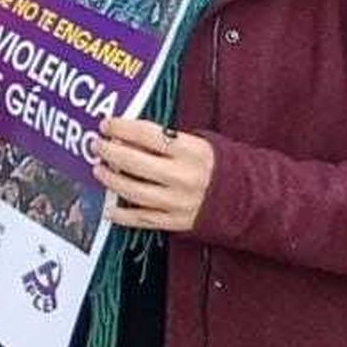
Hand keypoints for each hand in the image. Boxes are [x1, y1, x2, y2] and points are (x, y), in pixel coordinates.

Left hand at [94, 117, 214, 232]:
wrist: (249, 199)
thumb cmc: (221, 165)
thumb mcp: (200, 143)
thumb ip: (168, 140)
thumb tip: (130, 136)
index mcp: (191, 152)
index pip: (148, 135)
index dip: (122, 128)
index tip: (107, 124)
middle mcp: (183, 177)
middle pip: (135, 163)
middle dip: (110, 152)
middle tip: (97, 145)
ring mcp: (178, 202)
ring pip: (134, 191)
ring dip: (112, 179)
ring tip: (99, 169)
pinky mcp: (177, 222)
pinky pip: (143, 219)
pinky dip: (123, 215)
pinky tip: (109, 209)